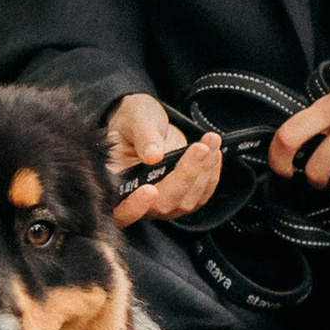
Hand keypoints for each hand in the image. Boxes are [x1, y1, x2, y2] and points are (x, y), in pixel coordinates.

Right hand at [106, 92, 224, 225]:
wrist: (147, 121)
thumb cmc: (134, 119)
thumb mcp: (135, 118)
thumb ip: (143, 136)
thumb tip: (153, 156)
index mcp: (116, 181)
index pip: (120, 210)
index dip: (134, 207)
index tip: (149, 190)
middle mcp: (137, 199)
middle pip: (162, 204)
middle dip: (185, 175)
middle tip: (200, 147)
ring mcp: (161, 202)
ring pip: (185, 202)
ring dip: (203, 172)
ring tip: (210, 140)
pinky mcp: (180, 197)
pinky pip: (200, 196)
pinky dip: (211, 175)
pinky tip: (214, 153)